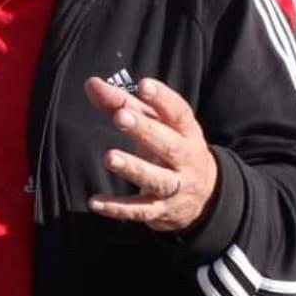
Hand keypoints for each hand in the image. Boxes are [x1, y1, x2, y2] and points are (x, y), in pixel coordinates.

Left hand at [85, 76, 217, 231]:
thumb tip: (91, 84)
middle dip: (144, 130)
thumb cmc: (170, 144)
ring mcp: (176, 187)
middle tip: (120, 116)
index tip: (143, 85)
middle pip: (167, 144)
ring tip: (110, 157)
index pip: (178, 113)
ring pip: (156, 180)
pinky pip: (139, 210)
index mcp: (186, 132)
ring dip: (133, 168)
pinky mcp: (161, 211)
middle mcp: (185, 158)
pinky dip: (118, 208)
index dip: (163, 99)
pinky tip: (95, 202)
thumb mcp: (154, 122)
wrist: (204, 196)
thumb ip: (122, 102)